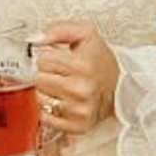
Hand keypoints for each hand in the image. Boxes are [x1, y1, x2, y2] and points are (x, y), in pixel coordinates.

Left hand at [31, 23, 118, 138]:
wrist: (121, 86)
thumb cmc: (100, 62)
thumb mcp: (86, 34)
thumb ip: (58, 29)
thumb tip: (35, 39)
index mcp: (83, 66)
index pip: (42, 60)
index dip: (48, 57)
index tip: (58, 60)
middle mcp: (82, 90)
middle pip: (39, 79)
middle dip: (46, 74)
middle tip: (59, 73)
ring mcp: (79, 110)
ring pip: (39, 98)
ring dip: (46, 92)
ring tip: (60, 87)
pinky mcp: (76, 126)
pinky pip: (45, 117)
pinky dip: (49, 110)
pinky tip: (61, 102)